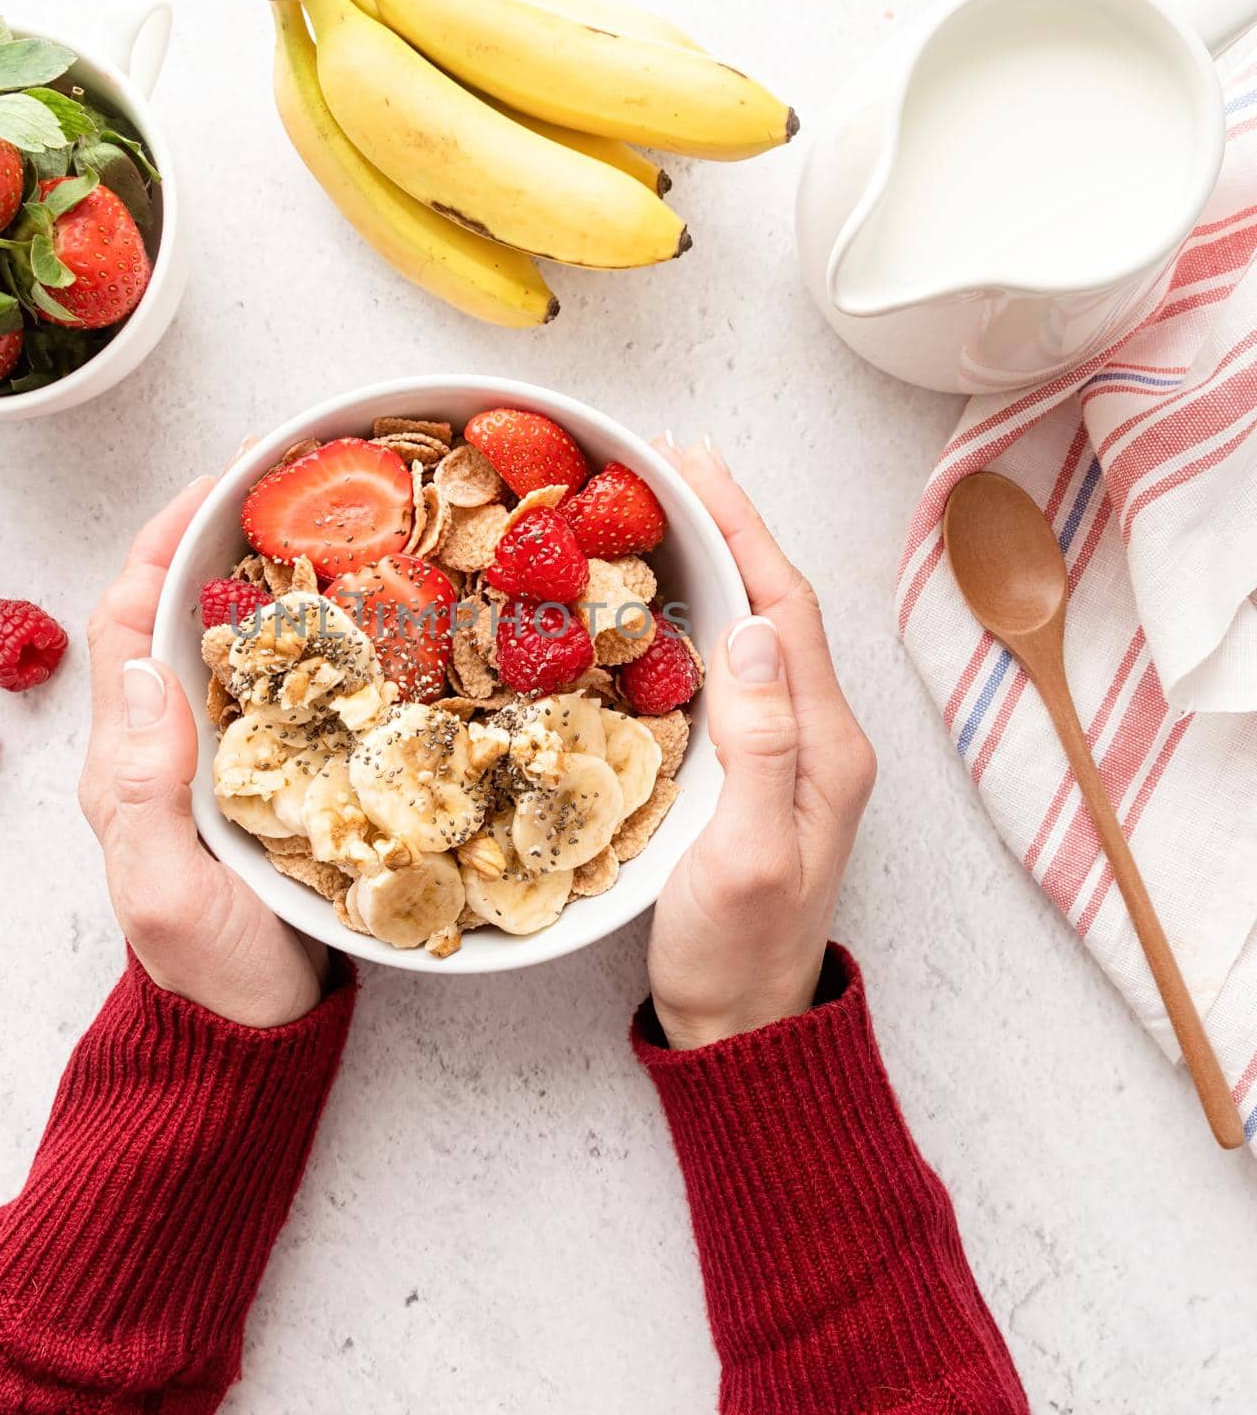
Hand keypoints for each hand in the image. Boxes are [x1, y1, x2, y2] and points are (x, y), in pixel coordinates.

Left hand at [79, 479, 326, 1027]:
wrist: (256, 1033)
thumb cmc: (211, 973)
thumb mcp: (166, 895)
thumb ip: (147, 793)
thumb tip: (146, 673)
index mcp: (128, 761)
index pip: (126, 622)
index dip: (160, 547)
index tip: (214, 488)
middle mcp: (168, 744)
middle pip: (178, 613)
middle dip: (221, 540)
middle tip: (288, 486)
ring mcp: (224, 759)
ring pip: (236, 643)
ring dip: (272, 578)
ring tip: (335, 528)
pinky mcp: (277, 777)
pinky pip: (287, 686)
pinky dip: (318, 637)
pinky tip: (368, 616)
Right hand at [647, 438, 876, 1048]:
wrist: (739, 1022)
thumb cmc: (738, 948)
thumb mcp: (750, 853)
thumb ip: (761, 743)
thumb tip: (756, 632)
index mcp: (824, 744)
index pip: (788, 607)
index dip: (744, 529)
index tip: (692, 465)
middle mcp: (815, 735)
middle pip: (775, 604)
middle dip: (728, 526)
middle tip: (667, 464)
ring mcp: (786, 751)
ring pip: (754, 629)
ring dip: (714, 562)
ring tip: (663, 509)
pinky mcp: (752, 768)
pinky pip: (730, 667)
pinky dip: (697, 614)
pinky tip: (661, 603)